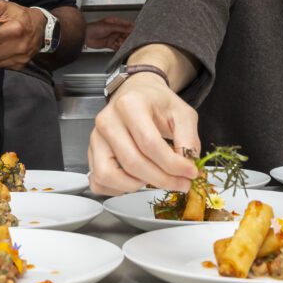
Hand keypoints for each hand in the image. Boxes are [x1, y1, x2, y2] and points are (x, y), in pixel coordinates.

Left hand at [85, 17, 133, 50]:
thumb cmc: (94, 28)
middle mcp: (114, 29)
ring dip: (124, 43)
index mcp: (114, 22)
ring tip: (127, 45)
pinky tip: (122, 49)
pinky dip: (120, 48)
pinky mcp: (109, 44)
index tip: (137, 31)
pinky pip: (117, 46)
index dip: (132, 28)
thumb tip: (131, 28)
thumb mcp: (110, 26)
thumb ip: (121, 28)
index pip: (126, 24)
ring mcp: (112, 37)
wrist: (85, 36)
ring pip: (121, 40)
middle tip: (134, 40)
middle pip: (125, 33)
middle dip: (129, 37)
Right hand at [87, 72, 200, 194]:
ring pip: (109, 175)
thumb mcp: (182, 113)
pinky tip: (136, 182)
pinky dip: (117, 189)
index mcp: (130, 105)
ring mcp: (96, 138)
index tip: (190, 173)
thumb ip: (188, 138)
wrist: (137, 93)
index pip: (149, 143)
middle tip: (181, 184)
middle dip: (161, 179)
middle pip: (132, 162)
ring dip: (136, 186)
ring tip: (155, 180)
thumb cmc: (157, 103)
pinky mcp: (91, 152)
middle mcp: (108, 121)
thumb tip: (188, 166)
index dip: (172, 164)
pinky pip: (98, 181)